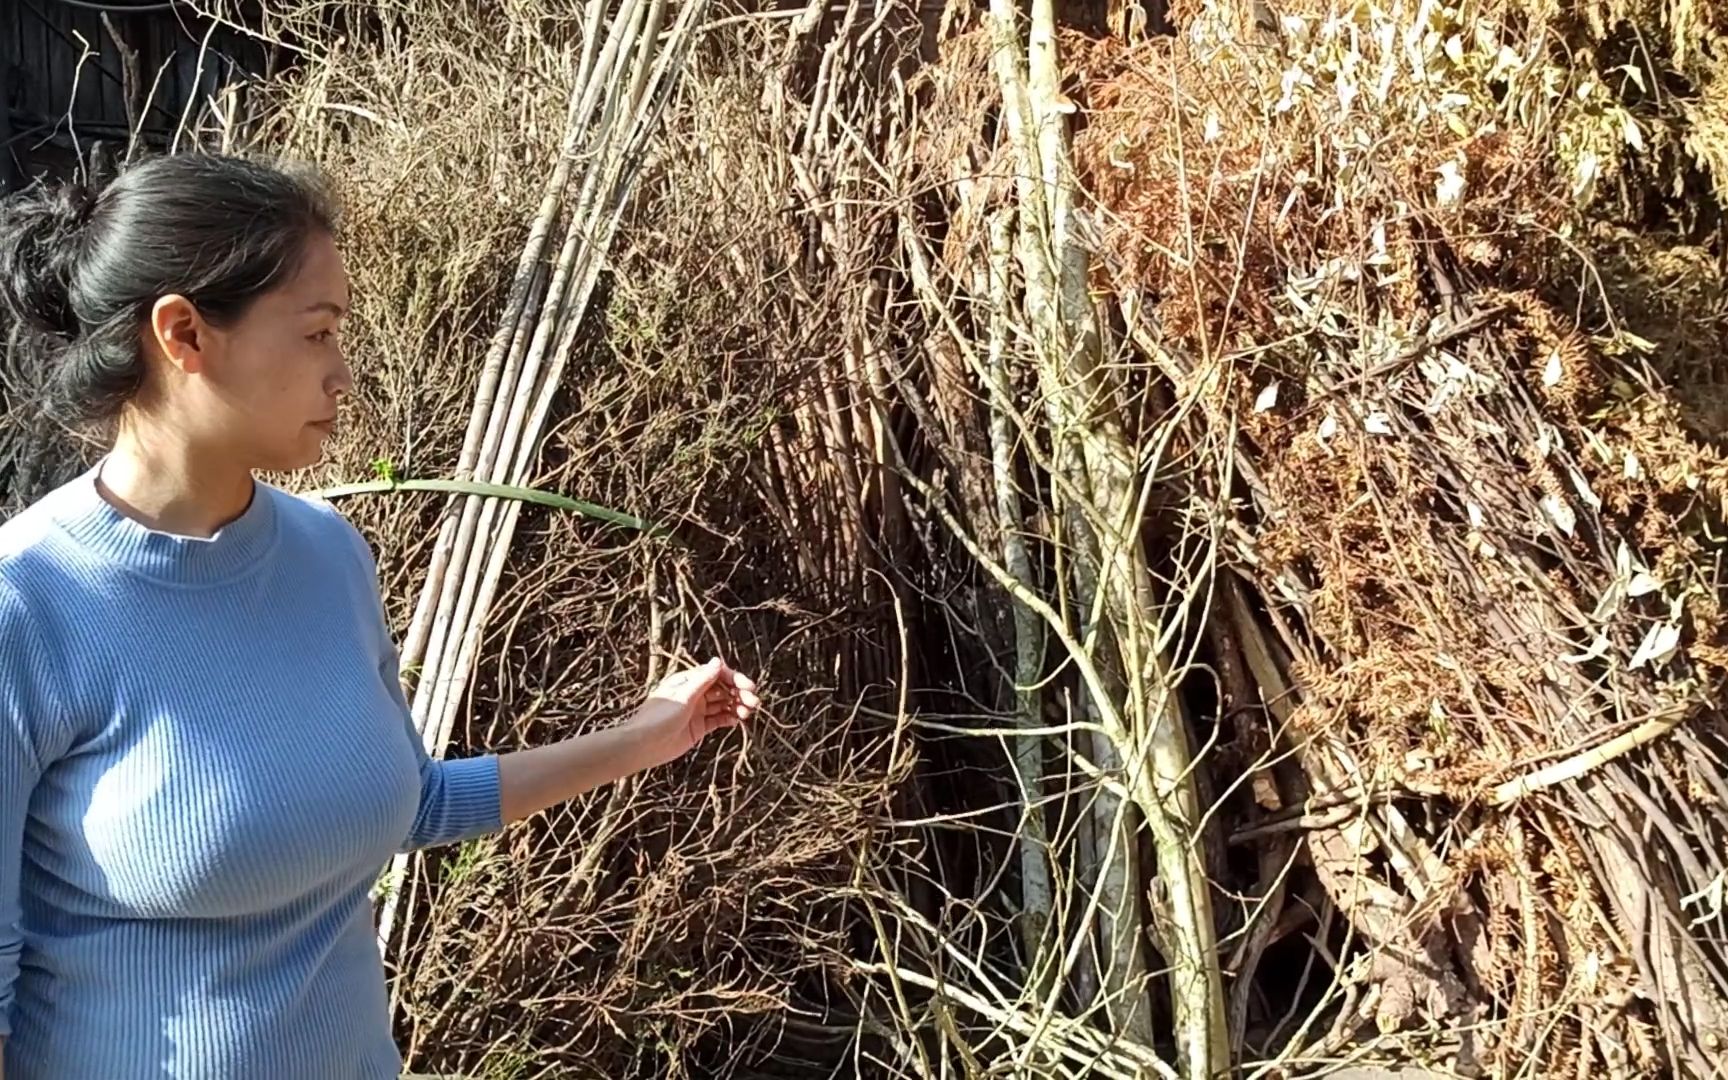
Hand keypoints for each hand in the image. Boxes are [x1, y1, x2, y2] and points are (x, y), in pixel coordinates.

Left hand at [626, 657, 758, 769]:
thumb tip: (718, 661)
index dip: (734, 679)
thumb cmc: (657, 718)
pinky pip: (718, 719)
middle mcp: (694, 694)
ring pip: (722, 704)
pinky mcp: (698, 726)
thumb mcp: (683, 697)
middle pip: (723, 689)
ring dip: (736, 706)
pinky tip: (737, 720)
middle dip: (739, 693)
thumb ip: (702, 680)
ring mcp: (697, 710)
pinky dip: (728, 718)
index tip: (748, 687)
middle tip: (753, 702)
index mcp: (688, 681)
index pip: (717, 675)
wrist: (643, 745)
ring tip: (747, 713)